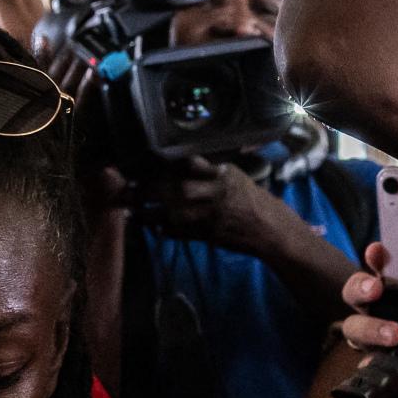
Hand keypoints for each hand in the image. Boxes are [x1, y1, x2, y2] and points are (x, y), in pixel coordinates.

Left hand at [140, 155, 295, 256]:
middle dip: (150, 190)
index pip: (188, 164)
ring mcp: (213, 215)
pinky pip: (182, 233)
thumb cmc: (249, 199)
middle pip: (177, 189)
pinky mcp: (210, 234)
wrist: (270, 228)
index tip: (140, 166)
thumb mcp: (233, 177)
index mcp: (222, 174)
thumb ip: (208, 171)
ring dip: (152, 213)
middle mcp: (217, 192)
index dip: (162, 166)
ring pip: (176, 213)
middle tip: (127, 190)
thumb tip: (178, 163)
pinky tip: (154, 229)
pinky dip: (167, 231)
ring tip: (134, 211)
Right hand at [340, 241, 397, 397]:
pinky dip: (369, 366)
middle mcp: (396, 325)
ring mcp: (383, 351)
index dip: (381, 260)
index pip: (397, 277)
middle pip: (362, 297)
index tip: (380, 251)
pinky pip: (363, 369)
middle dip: (362, 287)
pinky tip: (381, 367)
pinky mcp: (378, 379)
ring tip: (394, 335)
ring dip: (370, 326)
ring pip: (356, 328)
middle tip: (377, 290)